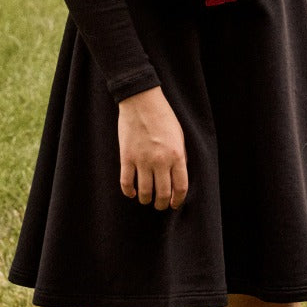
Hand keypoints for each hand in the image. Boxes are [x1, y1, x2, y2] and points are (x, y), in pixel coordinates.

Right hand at [117, 86, 188, 209]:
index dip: (178, 200)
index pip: (180, 187)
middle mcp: (160, 161)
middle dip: (161, 204)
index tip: (174, 204)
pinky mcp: (126, 157)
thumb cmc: (163, 116)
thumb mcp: (179, 136)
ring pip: (145, 191)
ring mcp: (142, 160)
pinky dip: (129, 192)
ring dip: (146, 200)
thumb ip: (180, 157)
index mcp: (177, 155)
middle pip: (162, 193)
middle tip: (159, 205)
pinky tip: (132, 193)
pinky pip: (126, 182)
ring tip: (146, 199)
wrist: (141, 101)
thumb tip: (178, 176)